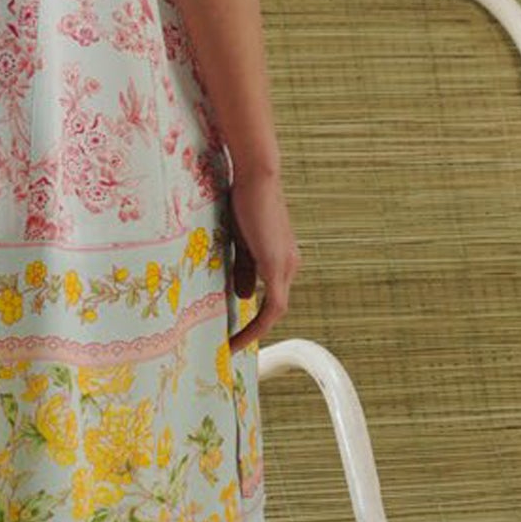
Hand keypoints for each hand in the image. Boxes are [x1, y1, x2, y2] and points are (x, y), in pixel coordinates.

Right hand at [224, 168, 300, 354]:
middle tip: (230, 343)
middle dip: (253, 328)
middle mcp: (290, 265)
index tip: (236, 331)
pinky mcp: (278, 266)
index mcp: (282, 258)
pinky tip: (237, 338)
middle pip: (275, 308)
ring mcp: (287, 266)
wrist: (256, 176)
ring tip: (231, 346)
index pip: (273, 297)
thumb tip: (244, 297)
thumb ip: (243, 270)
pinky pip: (272, 308)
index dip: (256, 317)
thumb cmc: (245, 200)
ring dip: (253, 330)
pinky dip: (256, 326)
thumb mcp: (241, 242)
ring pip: (275, 311)